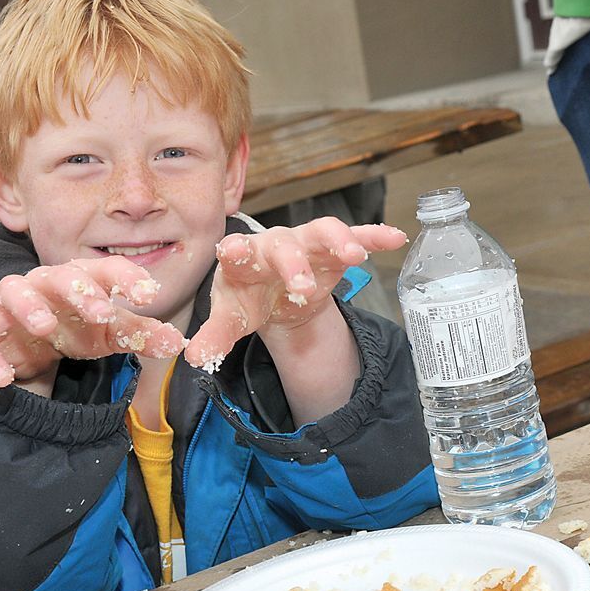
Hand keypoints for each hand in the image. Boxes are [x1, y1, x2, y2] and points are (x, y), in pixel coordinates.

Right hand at [0, 256, 187, 388]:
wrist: (24, 346)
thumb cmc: (72, 329)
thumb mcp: (108, 334)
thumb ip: (139, 335)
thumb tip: (177, 342)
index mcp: (82, 280)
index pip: (106, 269)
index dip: (127, 276)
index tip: (150, 293)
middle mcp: (45, 283)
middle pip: (60, 273)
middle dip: (80, 289)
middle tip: (103, 312)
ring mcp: (10, 300)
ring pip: (13, 290)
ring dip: (29, 306)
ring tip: (45, 327)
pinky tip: (2, 377)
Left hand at [185, 218, 406, 369]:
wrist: (273, 294)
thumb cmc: (248, 300)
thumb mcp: (231, 320)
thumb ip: (214, 338)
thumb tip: (194, 358)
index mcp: (242, 260)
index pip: (236, 251)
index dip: (235, 250)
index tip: (231, 249)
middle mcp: (274, 245)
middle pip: (284, 246)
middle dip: (294, 263)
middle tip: (301, 286)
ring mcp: (306, 244)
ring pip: (322, 232)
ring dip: (338, 240)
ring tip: (354, 255)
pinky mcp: (333, 250)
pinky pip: (356, 236)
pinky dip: (374, 236)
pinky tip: (395, 237)